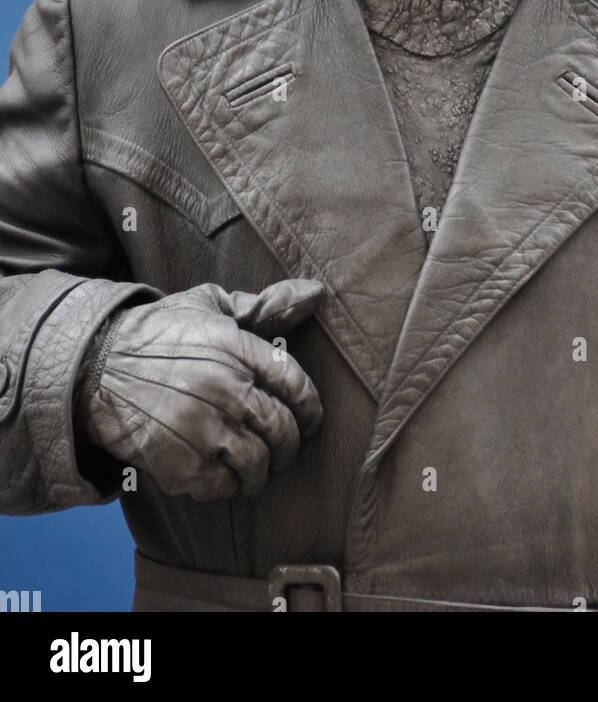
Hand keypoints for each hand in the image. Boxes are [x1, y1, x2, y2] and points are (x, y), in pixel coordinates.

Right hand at [77, 279, 324, 501]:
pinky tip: (222, 476)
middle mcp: (226, 389)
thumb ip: (266, 305)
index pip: (297, 386)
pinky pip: (221, 487)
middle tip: (282, 449)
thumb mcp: (211, 304)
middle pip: (284, 430)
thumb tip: (316, 293)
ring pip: (257, 464)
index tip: (309, 419)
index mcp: (238, 348)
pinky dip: (227, 487)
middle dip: (289, 445)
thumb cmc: (162, 333)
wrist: (97, 364)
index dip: (311, 409)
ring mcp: (202, 428)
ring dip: (261, 471)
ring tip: (255, 469)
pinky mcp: (178, 462)